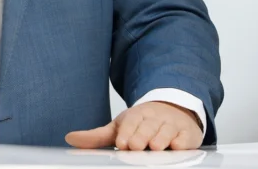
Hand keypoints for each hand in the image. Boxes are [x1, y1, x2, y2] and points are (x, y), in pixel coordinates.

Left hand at [65, 101, 202, 150]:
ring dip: (161, 139)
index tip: (121, 143)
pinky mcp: (187, 134)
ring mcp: (172, 125)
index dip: (126, 132)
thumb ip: (97, 136)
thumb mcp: (119, 127)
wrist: (173, 111)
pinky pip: (185, 137)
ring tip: (155, 147)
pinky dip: (181, 141)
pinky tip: (177, 146)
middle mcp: (154, 118)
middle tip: (135, 146)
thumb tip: (70, 138)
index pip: (130, 122)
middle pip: (147, 127)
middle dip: (142, 136)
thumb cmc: (142, 123)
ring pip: (166, 131)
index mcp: (136, 115)